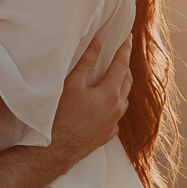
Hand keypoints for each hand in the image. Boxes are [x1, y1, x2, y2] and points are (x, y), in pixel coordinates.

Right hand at [51, 36, 132, 161]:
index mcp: (110, 93)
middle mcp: (117, 107)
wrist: (58, 149)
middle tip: (121, 54)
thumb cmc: (62, 115)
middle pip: (126, 82)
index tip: (128, 38)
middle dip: (125, 66)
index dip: (124, 50)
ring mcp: (114, 122)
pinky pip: (116, 115)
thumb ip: (86, 63)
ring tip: (115, 77)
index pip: (121, 66)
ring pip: (123, 99)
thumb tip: (97, 44)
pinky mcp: (107, 134)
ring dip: (121, 85)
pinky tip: (106, 104)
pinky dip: (114, 104)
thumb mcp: (71, 84)